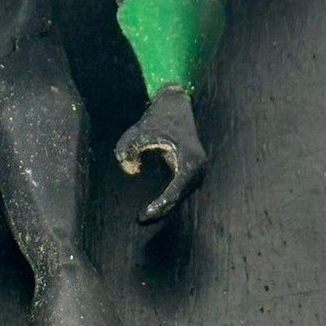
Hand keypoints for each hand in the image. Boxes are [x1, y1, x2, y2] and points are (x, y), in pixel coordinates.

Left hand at [114, 86, 206, 224]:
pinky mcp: (191, 172)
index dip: (161, 204)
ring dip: (164, 206)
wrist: (176, 106)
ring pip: (180, 195)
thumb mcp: (137, 131)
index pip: (176, 190)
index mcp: (190, 159)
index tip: (144, 213)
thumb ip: (127, 150)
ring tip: (142, 216)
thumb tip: (132, 171)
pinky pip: (179, 190)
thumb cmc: (156, 119)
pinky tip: (150, 207)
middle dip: (161, 210)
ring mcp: (197, 171)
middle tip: (140, 219)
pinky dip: (166, 199)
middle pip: (179, 197)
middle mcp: (198, 168)